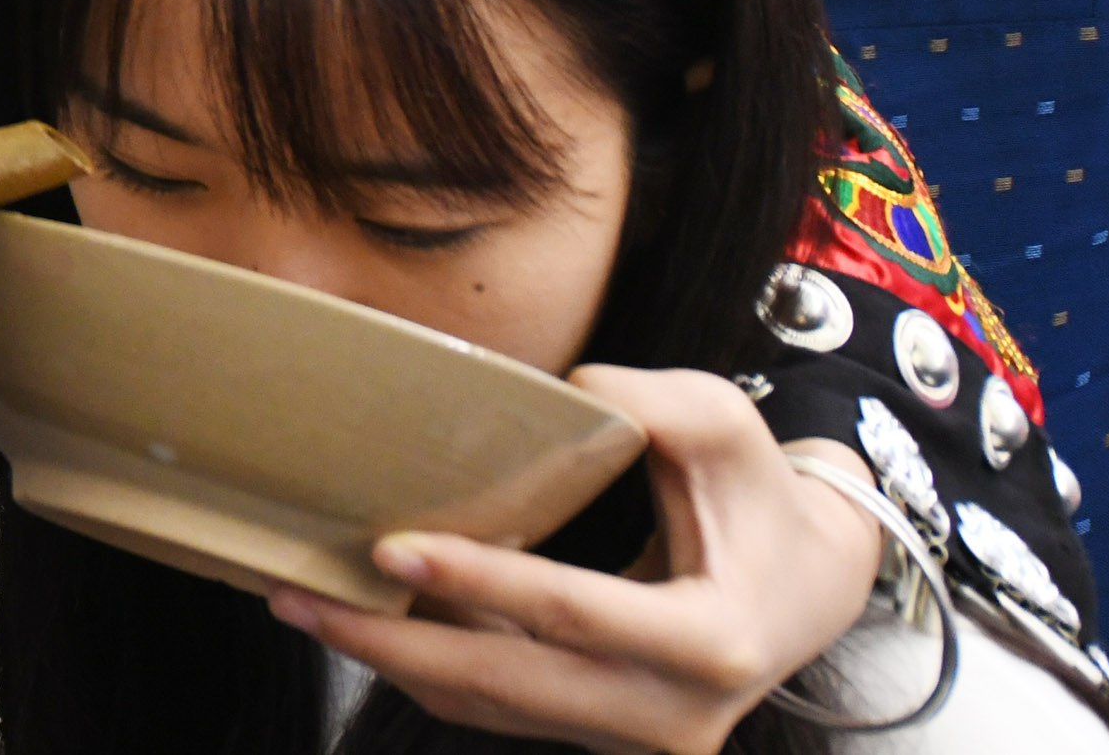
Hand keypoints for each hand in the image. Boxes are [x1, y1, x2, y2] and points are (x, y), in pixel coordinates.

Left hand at [271, 369, 884, 754]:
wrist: (809, 585)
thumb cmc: (760, 493)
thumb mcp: (728, 424)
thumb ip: (654, 400)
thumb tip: (565, 388)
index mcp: (712, 642)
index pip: (571, 612)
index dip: (476, 584)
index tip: (387, 551)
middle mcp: (674, 714)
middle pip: (508, 684)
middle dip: (391, 645)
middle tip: (298, 595)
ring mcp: (638, 739)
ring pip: (492, 705)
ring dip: (393, 659)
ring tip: (303, 602)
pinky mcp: (604, 737)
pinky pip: (503, 705)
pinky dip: (431, 665)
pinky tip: (364, 620)